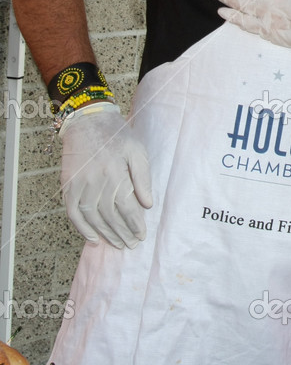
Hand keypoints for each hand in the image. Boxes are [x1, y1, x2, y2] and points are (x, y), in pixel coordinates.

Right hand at [60, 103, 152, 248]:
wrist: (87, 119)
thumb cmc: (117, 134)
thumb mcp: (137, 149)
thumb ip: (143, 177)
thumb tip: (148, 204)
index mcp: (116, 172)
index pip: (127, 207)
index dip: (135, 224)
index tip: (141, 235)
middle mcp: (97, 180)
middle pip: (110, 215)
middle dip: (122, 233)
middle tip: (131, 245)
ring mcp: (80, 184)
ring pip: (92, 217)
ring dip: (104, 234)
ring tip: (116, 244)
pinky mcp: (68, 184)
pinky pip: (73, 212)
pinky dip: (81, 228)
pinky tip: (92, 238)